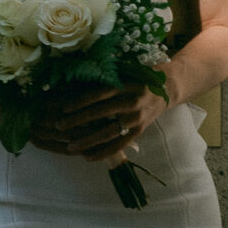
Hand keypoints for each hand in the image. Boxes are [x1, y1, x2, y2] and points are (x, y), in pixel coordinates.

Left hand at [31, 83, 168, 161]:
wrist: (168, 87)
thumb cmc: (140, 75)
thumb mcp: (126, 70)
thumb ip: (106, 76)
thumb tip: (74, 78)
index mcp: (127, 84)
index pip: (100, 93)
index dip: (81, 101)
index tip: (63, 108)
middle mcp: (133, 101)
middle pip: (102, 113)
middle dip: (78, 120)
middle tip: (59, 126)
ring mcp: (137, 118)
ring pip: (109, 133)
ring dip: (88, 141)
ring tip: (70, 146)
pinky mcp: (139, 131)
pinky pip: (119, 145)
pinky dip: (103, 152)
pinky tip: (87, 157)